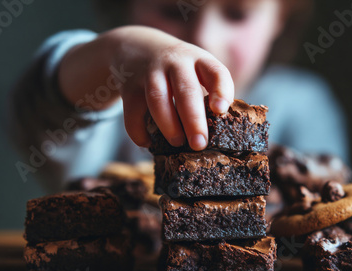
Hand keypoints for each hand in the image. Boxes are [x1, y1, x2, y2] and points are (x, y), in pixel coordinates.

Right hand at [59, 26, 234, 150]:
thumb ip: (209, 93)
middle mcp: (176, 62)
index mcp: (200, 61)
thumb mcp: (197, 69)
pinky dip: (138, 131)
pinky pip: (133, 112)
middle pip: (186, 90)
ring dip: (168, 124)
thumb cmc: (178, 69)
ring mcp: (150, 72)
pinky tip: (147, 142)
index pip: (215, 72)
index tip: (221, 110)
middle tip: (199, 144)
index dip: (220, 90)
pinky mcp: (129, 86)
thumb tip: (220, 136)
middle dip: (193, 120)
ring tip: (177, 143)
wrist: (136, 46)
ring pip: (158, 99)